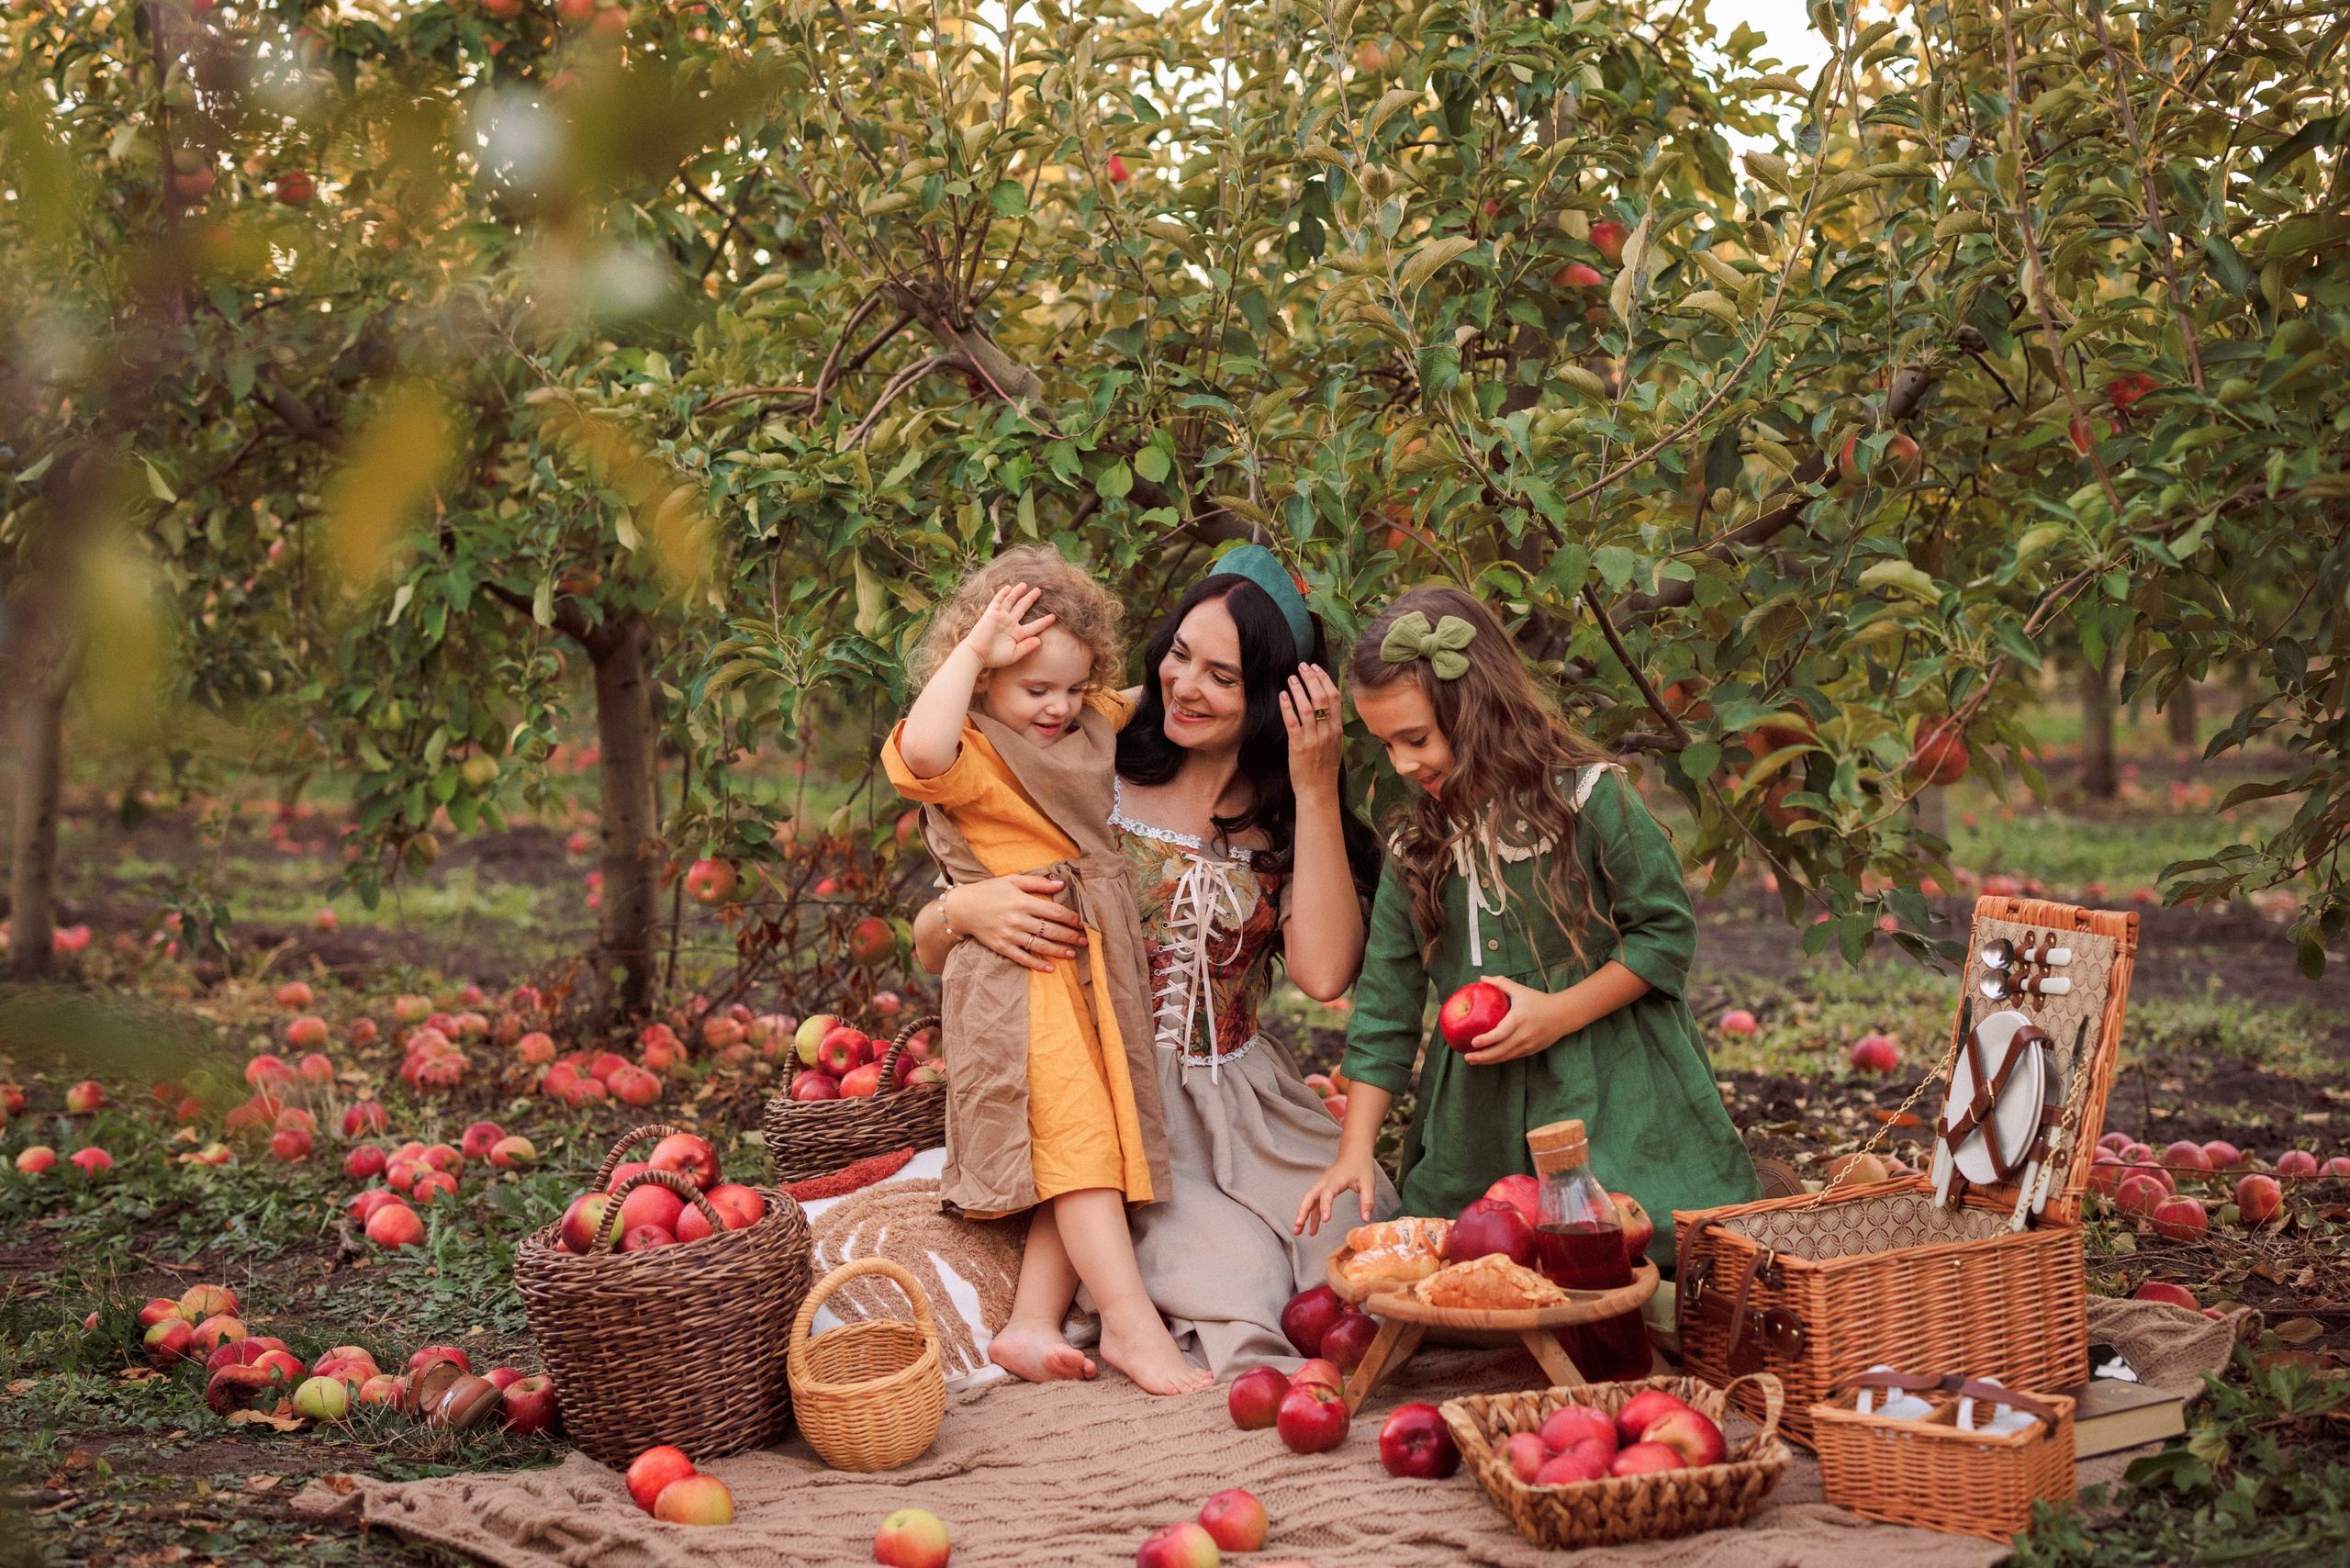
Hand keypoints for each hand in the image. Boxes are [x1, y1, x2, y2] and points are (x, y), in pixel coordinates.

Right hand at [944, 874, 1086, 973]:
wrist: (961, 907)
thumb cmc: (989, 890)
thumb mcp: (1012, 880)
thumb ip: (1038, 883)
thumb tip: (1061, 884)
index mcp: (1022, 901)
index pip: (1053, 911)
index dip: (1071, 918)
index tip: (1084, 922)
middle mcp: (1017, 919)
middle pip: (1050, 930)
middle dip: (1070, 935)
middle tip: (1086, 940)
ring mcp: (1009, 935)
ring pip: (1039, 945)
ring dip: (1058, 950)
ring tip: (1073, 953)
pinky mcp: (1001, 947)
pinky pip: (1022, 958)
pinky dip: (1036, 964)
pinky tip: (1050, 968)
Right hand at [960, 584, 1057, 670]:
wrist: (977, 654)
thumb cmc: (995, 657)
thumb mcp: (1014, 654)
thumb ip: (1026, 647)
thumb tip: (1039, 641)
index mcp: (1017, 634)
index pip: (1033, 626)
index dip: (1043, 622)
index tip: (1053, 617)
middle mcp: (1010, 624)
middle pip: (1023, 608)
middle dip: (1030, 599)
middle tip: (1039, 591)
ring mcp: (1001, 617)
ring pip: (1011, 601)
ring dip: (1017, 592)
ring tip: (1025, 585)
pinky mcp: (991, 614)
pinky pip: (998, 601)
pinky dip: (1003, 594)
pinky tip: (1009, 587)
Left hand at [1279, 663, 1343, 798]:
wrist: (1319, 790)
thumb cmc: (1325, 768)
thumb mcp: (1335, 744)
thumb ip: (1331, 725)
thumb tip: (1324, 705)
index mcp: (1337, 729)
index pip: (1334, 697)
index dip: (1324, 679)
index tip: (1315, 668)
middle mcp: (1327, 732)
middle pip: (1321, 698)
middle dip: (1311, 679)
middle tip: (1302, 666)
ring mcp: (1313, 739)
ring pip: (1307, 708)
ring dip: (1298, 689)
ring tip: (1291, 678)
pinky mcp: (1299, 747)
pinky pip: (1292, 722)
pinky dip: (1287, 707)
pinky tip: (1282, 696)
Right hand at [1295, 1148, 1379, 1237]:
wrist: (1354, 1151)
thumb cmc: (1361, 1166)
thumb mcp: (1369, 1182)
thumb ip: (1367, 1200)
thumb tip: (1366, 1220)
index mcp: (1336, 1179)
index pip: (1327, 1193)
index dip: (1325, 1206)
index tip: (1326, 1220)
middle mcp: (1325, 1181)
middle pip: (1309, 1196)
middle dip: (1302, 1211)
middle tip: (1298, 1227)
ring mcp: (1322, 1184)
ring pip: (1309, 1199)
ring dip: (1303, 1214)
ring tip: (1298, 1231)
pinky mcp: (1323, 1187)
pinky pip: (1314, 1201)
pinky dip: (1310, 1213)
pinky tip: (1311, 1227)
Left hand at [1463, 975, 1579, 1064]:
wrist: (1564, 1015)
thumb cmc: (1539, 1001)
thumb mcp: (1521, 990)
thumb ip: (1501, 983)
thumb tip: (1482, 978)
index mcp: (1519, 1019)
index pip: (1501, 1033)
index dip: (1487, 1040)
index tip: (1473, 1042)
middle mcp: (1523, 1035)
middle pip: (1500, 1050)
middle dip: (1482, 1056)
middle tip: (1467, 1057)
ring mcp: (1528, 1045)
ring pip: (1505, 1057)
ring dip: (1488, 1060)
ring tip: (1472, 1060)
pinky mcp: (1530, 1051)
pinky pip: (1511, 1057)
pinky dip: (1499, 1058)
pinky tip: (1487, 1058)